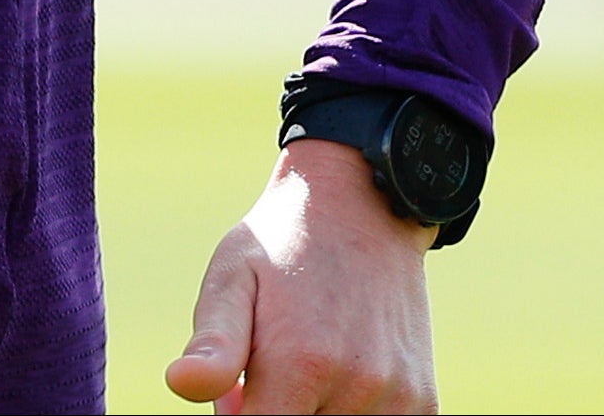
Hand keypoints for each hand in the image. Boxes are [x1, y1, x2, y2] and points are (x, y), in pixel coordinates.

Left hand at [166, 137, 437, 411]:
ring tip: (302, 372)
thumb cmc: (282, 246)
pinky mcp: (424, 404)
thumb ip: (213, 343)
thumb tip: (179, 383)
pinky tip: (339, 376)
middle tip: (265, 375)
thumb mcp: (233, 277)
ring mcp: (397, 400)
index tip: (237, 392)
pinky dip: (349, 415)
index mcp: (301, 364)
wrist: (363, 207)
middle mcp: (357, 387)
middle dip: (274, 414)